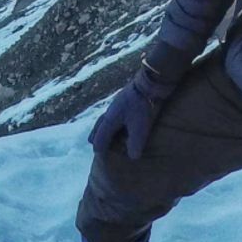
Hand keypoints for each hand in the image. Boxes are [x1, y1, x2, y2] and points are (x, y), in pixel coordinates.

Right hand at [88, 42, 189, 158]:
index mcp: (110, 119)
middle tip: (92, 142)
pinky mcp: (124, 99)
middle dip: (96, 134)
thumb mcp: (140, 128)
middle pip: (99, 125)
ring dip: (102, 127)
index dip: (99, 146)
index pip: (101, 136)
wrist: (150, 83)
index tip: (97, 153)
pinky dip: (111, 120)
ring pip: (105, 118)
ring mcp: (117, 104)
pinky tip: (118, 118)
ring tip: (102, 130)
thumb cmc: (143, 106)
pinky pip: (113, 112)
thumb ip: (135, 143)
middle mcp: (110, 111)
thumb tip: (133, 158)